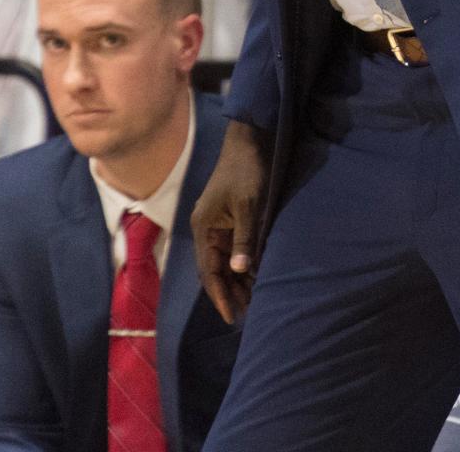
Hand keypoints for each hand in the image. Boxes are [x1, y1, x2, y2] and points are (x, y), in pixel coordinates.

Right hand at [191, 120, 270, 323]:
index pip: (209, 271)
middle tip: (247, 313)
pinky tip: (255, 276)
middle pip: (215, 269)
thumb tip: (240, 270)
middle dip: (229, 291)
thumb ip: (245, 238)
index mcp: (204, 228)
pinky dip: (243, 264)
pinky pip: (233, 249)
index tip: (230, 317)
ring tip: (252, 301)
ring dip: (237, 280)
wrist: (250, 141)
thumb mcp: (248, 205)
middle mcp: (207, 230)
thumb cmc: (246, 171)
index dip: (219, 295)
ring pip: (225, 261)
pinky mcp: (230, 219)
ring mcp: (218, 225)